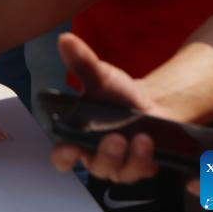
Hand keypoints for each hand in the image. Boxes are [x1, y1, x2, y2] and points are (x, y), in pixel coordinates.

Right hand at [48, 33, 164, 183]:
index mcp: (77, 138)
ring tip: (141, 138)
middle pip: (96, 167)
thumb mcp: (100, 76)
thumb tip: (65, 39)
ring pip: (121, 172)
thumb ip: (81, 62)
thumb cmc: (115, 94)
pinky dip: (147, 158)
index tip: (70, 148)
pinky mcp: (143, 166)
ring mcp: (121, 165)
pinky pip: (144, 169)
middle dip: (105, 156)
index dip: (63, 156)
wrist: (148, 103)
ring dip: (131, 158)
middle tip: (114, 139)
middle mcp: (96, 155)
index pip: (63, 157)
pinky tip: (150, 141)